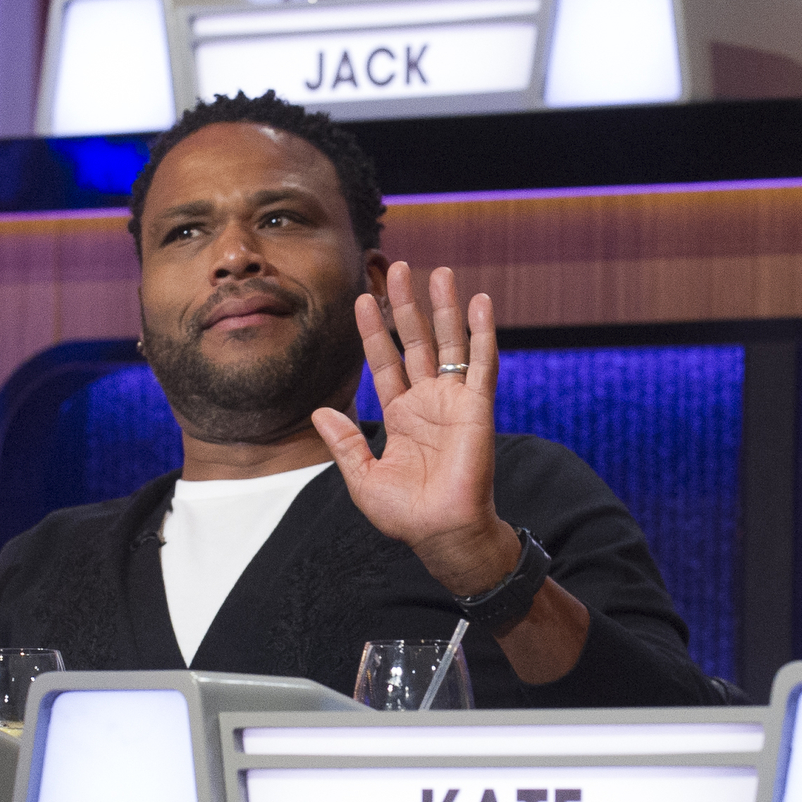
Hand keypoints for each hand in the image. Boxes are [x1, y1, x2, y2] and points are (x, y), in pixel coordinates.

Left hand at [312, 262, 519, 597]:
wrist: (441, 533)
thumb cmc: (405, 514)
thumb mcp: (361, 477)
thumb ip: (343, 442)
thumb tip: (319, 412)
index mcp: (400, 416)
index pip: (384, 361)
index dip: (373, 331)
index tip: (361, 298)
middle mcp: (427, 402)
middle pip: (414, 341)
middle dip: (405, 305)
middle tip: (396, 267)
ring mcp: (453, 401)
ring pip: (448, 343)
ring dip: (443, 307)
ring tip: (438, 271)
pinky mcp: (478, 407)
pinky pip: (482, 362)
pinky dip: (482, 332)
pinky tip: (480, 302)